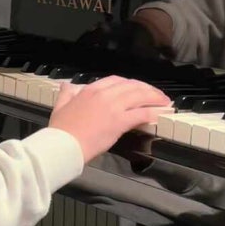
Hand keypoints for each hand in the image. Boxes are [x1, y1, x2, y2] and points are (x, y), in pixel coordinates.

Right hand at [49, 76, 170, 161]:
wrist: (63, 145)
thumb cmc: (61, 130)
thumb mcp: (60, 107)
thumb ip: (65, 95)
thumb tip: (65, 86)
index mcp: (90, 90)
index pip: (116, 80)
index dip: (130, 83)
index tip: (137, 88)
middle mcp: (104, 95)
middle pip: (132, 86)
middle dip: (147, 89)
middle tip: (157, 95)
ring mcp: (113, 107)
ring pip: (139, 97)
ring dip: (155, 98)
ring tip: (164, 102)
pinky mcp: (119, 122)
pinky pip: (141, 114)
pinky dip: (153, 113)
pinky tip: (160, 114)